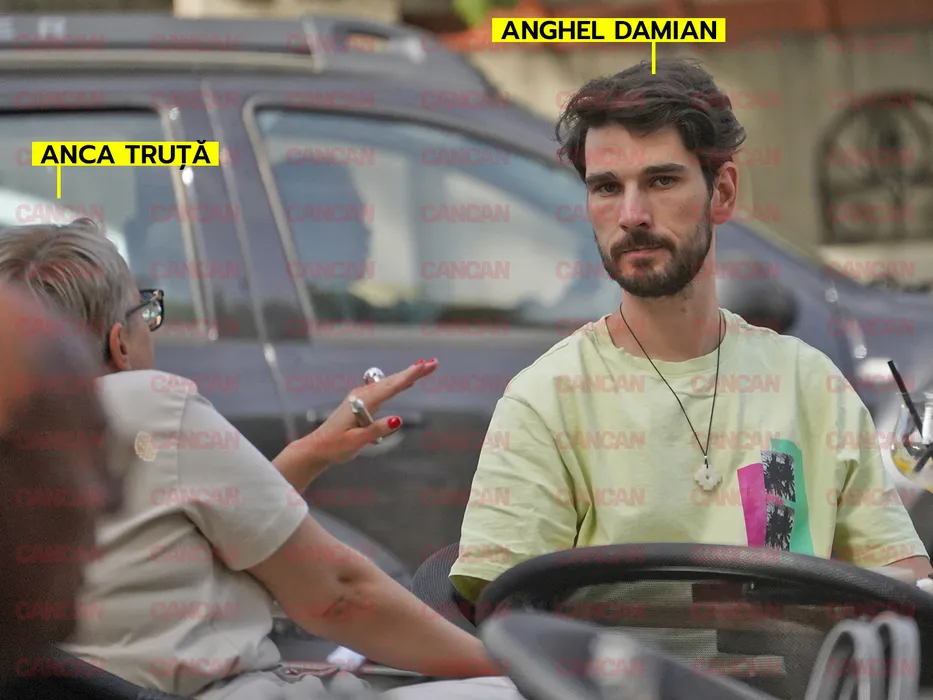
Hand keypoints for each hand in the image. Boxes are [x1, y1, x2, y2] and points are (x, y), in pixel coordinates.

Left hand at [273, 359, 438, 490]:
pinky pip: (384, 389)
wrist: (317, 447)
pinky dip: (398, 383)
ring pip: (389, 383)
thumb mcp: (356, 442)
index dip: (411, 376)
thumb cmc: (334, 446)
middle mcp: (362, 395)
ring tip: (424, 367)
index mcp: (363, 402)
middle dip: (414, 371)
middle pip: (393, 380)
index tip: (425, 365)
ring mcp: (361, 397)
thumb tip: (398, 420)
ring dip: (407, 375)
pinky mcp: (362, 402)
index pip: (391, 387)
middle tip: (433, 363)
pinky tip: (405, 382)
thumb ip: (376, 430)